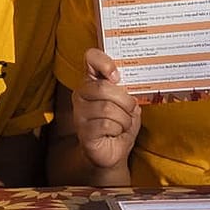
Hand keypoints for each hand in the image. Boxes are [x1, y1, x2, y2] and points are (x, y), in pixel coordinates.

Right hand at [74, 49, 140, 168]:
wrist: (115, 151)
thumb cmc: (121, 124)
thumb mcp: (128, 102)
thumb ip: (126, 88)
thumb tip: (125, 82)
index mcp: (93, 81)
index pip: (91, 57)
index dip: (104, 62)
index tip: (116, 76)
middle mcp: (82, 94)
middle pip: (103, 88)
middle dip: (124, 101)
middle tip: (129, 109)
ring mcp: (80, 113)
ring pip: (107, 108)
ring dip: (124, 119)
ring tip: (122, 124)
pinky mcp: (83, 131)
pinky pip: (106, 124)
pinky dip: (118, 129)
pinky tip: (114, 133)